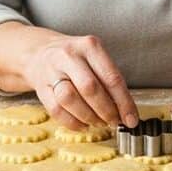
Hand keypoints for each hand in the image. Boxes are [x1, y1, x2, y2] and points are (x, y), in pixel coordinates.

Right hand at [25, 33, 139, 130]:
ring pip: (70, 99)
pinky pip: (56, 110)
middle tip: (114, 121)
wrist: (40, 53)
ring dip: (88, 117)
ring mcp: (52, 71)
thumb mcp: (95, 58)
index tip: (131, 119)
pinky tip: (83, 124)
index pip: (111, 77)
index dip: (124, 102)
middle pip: (90, 88)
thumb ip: (109, 81)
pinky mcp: (41, 87)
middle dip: (106, 110)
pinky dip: (73, 122)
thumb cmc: (76, 59)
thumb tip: (125, 111)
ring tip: (99, 122)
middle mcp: (69, 55)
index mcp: (89, 46)